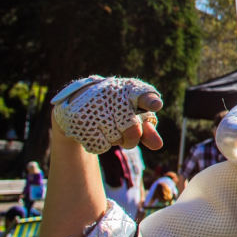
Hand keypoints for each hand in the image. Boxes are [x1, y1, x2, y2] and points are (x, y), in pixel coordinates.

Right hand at [50, 77, 164, 153]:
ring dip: (115, 140)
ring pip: (115, 140)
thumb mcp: (135, 116)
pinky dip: (100, 144)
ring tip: (108, 126)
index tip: (156, 105)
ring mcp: (94, 105)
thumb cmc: (118, 110)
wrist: (81, 100)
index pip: (144, 95)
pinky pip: (99, 145)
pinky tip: (96, 130)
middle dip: (132, 138)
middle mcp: (113, 94)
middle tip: (125, 133)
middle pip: (133, 130)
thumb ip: (148, 130)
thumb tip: (158, 146)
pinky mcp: (78, 118)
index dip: (150, 101)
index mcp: (131, 90)